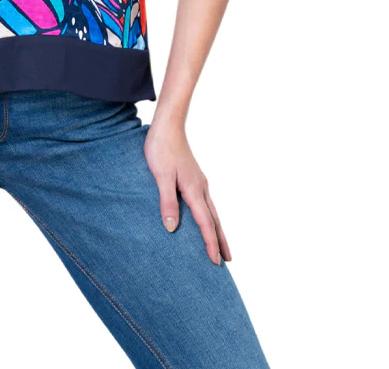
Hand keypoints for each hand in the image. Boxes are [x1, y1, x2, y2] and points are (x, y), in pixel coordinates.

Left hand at [143, 119, 230, 265]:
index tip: (215, 262)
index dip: (211, 243)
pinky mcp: (193, 176)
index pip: (205, 223)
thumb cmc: (161, 149)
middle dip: (221, 241)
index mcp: (194, 190)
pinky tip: (206, 217)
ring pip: (212, 211)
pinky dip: (210, 216)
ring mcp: (199, 181)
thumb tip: (172, 228)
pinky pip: (206, 202)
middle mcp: (201, 187)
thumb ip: (167, 202)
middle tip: (228, 261)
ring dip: (217, 229)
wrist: (168, 125)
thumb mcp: (161, 176)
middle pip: (214, 220)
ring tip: (221, 244)